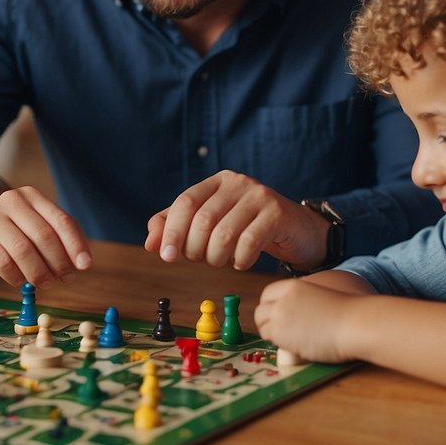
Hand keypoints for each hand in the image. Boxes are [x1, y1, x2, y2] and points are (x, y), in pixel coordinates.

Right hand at [0, 186, 91, 287]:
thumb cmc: (17, 228)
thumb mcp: (41, 223)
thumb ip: (64, 239)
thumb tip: (82, 263)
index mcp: (33, 196)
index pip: (61, 220)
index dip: (75, 245)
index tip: (85, 266)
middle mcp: (12, 201)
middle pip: (43, 235)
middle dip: (59, 262)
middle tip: (66, 279)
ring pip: (22, 250)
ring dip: (38, 273)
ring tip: (46, 284)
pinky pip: (2, 261)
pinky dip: (16, 277)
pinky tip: (22, 283)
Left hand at [144, 171, 329, 269]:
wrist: (295, 230)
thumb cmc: (245, 228)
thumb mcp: (209, 225)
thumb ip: (177, 229)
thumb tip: (150, 243)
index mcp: (216, 182)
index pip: (185, 202)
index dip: (172, 230)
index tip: (166, 256)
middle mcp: (237, 183)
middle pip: (203, 220)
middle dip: (195, 249)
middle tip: (201, 260)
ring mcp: (259, 196)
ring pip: (224, 234)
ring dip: (216, 258)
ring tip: (220, 262)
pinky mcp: (277, 214)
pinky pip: (249, 243)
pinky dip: (239, 260)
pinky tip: (240, 262)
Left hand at [254, 274, 366, 362]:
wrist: (354, 323)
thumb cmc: (348, 312)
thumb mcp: (320, 295)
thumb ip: (303, 299)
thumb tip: (297, 310)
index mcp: (293, 286)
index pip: (267, 294)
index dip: (271, 306)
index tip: (278, 316)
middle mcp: (282, 298)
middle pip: (260, 310)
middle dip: (267, 320)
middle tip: (279, 331)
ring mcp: (280, 315)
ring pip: (261, 325)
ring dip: (271, 333)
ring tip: (287, 339)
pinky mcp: (281, 334)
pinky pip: (269, 338)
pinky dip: (276, 343)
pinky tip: (291, 345)